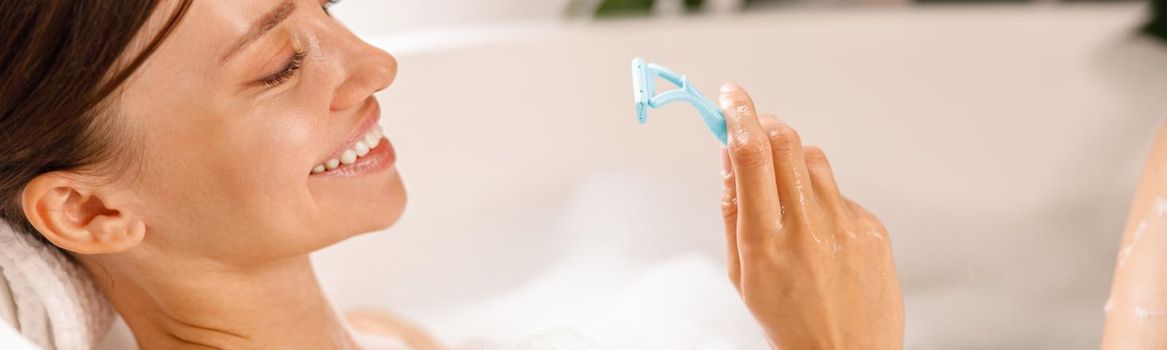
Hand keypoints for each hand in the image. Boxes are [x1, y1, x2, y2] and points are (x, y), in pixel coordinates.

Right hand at [717, 83, 903, 348]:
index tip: (730, 97)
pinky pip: (841, 193)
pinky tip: (820, 234)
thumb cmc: (789, 324)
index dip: (738, 114)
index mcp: (765, 242)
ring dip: (792, 162)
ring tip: (787, 198)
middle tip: (754, 126)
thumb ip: (733, 214)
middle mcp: (807, 228)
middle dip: (764, 123)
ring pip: (813, 160)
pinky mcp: (873, 230)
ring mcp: (846, 227)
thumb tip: (729, 161)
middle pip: (785, 141)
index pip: (750, 155)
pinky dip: (823, 200)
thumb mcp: (741, 275)